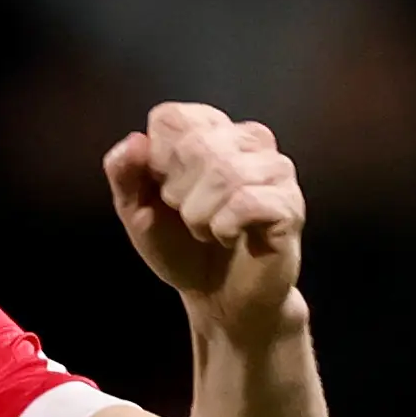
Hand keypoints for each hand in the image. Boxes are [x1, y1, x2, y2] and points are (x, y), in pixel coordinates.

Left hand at [101, 102, 305, 343]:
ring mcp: (275, 171)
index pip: (171, 118)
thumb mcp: (138, 211)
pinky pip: (246, 202)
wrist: (218, 298)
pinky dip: (223, 227)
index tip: (165, 190)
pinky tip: (228, 238)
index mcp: (212, 130)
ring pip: (224, 172)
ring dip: (199, 215)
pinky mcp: (289, 205)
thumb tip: (135, 141)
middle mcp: (250, 140)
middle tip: (188, 217)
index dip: (156, 160)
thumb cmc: (182, 247)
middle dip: (176, 193)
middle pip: (195, 144)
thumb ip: (125, 174)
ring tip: (206, 230)